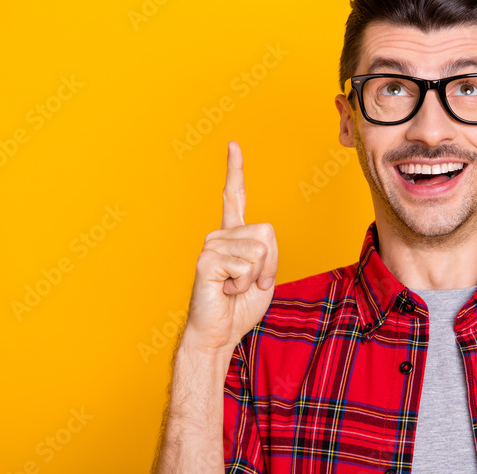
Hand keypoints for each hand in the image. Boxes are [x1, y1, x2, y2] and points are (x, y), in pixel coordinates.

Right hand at [181, 140, 278, 354]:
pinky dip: (245, 284)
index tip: (232, 144)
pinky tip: (226, 290)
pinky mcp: (206, 259)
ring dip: (256, 277)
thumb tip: (262, 238)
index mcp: (233, 235)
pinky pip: (247, 265)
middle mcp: (220, 235)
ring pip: (260, 250)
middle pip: (268, 233)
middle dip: (270, 264)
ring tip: (235, 287)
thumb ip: (268, 252)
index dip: (234, 170)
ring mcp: (211, 245)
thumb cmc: (240, 307)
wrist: (218, 333)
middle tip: (250, 283)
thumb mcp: (265, 275)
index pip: (235, 196)